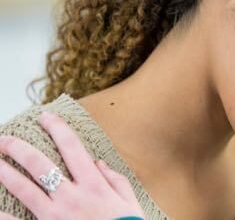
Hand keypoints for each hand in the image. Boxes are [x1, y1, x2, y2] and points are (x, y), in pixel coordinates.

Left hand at [0, 112, 143, 219]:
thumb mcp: (129, 201)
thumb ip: (115, 179)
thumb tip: (98, 162)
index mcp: (94, 184)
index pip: (72, 148)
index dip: (57, 129)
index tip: (45, 117)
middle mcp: (72, 195)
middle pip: (40, 165)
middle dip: (19, 148)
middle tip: (4, 139)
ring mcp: (56, 214)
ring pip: (23, 188)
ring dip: (5, 173)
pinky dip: (3, 216)